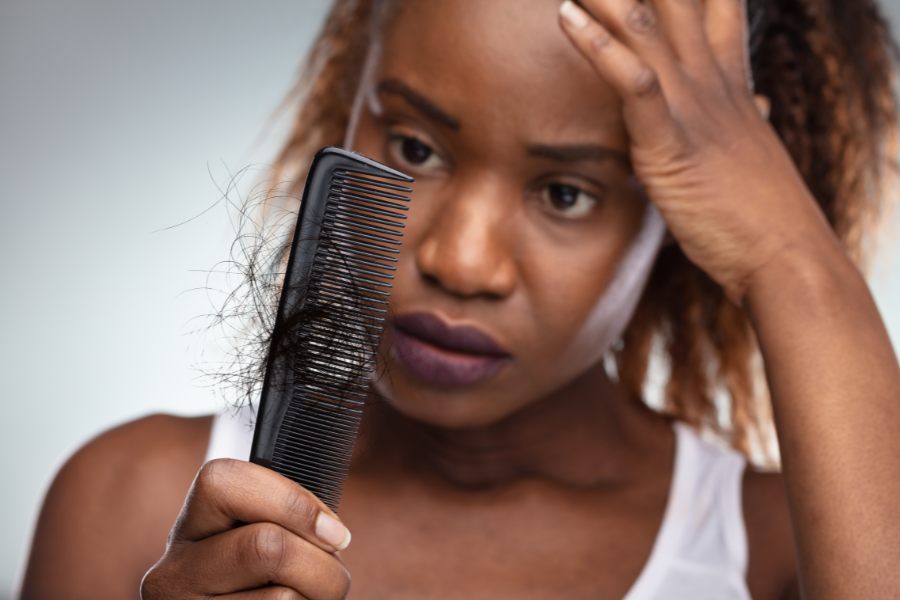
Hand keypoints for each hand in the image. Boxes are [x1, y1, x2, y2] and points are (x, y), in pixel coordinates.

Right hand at [141, 459, 351, 599]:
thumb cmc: (265, 580)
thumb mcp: (262, 536)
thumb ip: (285, 519)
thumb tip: (332, 532)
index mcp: (190, 527)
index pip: (227, 483)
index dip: (294, 502)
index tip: (335, 532)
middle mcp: (174, 573)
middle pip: (265, 545)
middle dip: (322, 563)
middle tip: (336, 577)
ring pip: (282, 597)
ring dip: (319, 597)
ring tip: (315, 598)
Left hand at [558, 0, 838, 302]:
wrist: (784, 256)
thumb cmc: (760, 213)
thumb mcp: (751, 152)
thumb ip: (744, 119)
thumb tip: (757, 103)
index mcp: (729, 84)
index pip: (713, 8)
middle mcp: (712, 83)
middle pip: (674, 4)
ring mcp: (694, 108)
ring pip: (645, 29)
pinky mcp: (672, 142)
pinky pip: (633, 82)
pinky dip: (597, 47)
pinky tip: (566, 17)